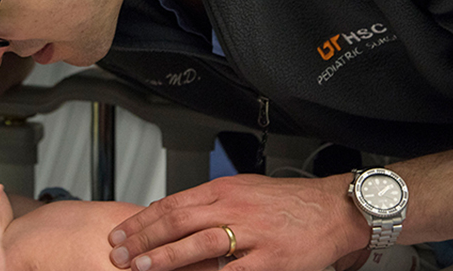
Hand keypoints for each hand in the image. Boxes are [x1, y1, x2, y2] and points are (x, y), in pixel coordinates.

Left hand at [107, 174, 369, 270]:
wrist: (333, 210)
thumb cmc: (289, 202)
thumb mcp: (243, 189)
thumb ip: (208, 202)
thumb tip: (171, 213)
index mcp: (224, 190)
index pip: (171, 203)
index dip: (142, 220)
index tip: (121, 233)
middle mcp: (234, 207)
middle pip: (177, 220)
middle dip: (143, 238)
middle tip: (119, 252)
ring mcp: (251, 234)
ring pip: (198, 242)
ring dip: (165, 256)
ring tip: (141, 266)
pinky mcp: (269, 259)